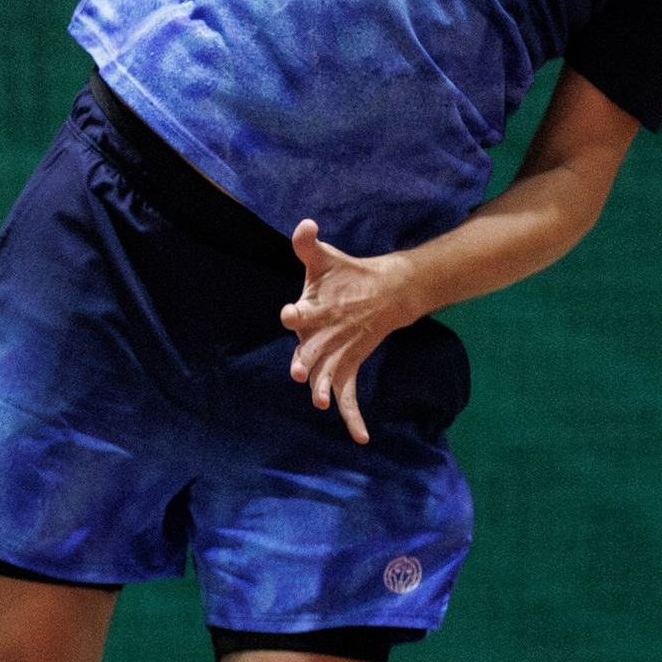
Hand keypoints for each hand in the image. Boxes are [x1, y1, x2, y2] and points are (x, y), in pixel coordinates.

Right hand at [280, 218, 412, 445]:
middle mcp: (312, 341)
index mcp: (307, 313)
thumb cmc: (340, 278)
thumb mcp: (324, 259)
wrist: (369, 294)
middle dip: (302, 363)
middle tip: (299, 372)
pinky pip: (347, 398)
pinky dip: (354, 418)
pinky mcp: (344, 372)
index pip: (298, 314)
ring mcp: (328, 359)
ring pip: (322, 379)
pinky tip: (363, 437)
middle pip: (305, 354)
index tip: (291, 314)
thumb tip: (306, 224)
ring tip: (320, 401)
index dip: (295, 315)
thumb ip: (309, 244)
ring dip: (321, 390)